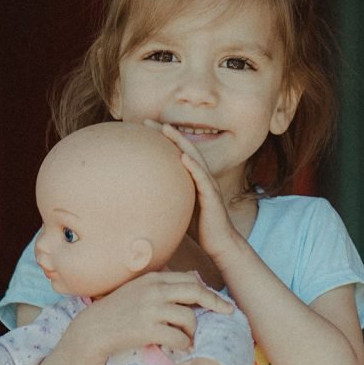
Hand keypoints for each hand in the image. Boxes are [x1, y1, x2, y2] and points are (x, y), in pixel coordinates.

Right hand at [86, 270, 233, 356]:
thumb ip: (163, 283)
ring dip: (193, 331)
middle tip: (228, 312)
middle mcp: (154, 290)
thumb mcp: (139, 288)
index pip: (190, 279)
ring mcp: (151, 310)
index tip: (219, 300)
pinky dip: (183, 344)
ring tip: (188, 338)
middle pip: (196, 292)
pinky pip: (178, 338)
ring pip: (189, 318)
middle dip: (216, 303)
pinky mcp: (148, 330)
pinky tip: (180, 347)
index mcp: (154, 278)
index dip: (208, 291)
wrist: (95, 329)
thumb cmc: (118, 309)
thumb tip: (194, 278)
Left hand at [156, 123, 239, 261]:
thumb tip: (143, 200)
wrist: (220, 244)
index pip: (176, 153)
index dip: (162, 139)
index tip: (144, 127)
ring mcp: (208, 186)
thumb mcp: (179, 209)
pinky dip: (193, 167)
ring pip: (194, 158)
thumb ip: (167, 199)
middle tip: (148, 120)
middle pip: (184, 148)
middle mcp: (202, 178)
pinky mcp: (212, 198)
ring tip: (167, 129)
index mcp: (193, 179)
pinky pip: (202, 179)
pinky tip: (184, 157)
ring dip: (180, 142)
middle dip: (167, 133)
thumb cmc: (199, 228)